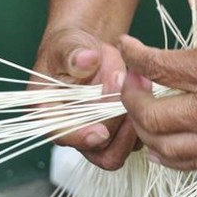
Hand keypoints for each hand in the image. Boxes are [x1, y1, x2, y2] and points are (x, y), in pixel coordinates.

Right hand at [32, 27, 138, 169]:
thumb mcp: (68, 45)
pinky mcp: (120, 129)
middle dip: (116, 128)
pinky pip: (137, 139)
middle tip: (126, 94)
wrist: (91, 50)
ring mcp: (98, 133)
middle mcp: (74, 130)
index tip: (101, 131)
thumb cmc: (72, 48)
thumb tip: (86, 60)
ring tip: (139, 88)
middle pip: (98, 152)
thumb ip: (73, 55)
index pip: (63, 136)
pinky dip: (145, 119)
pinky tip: (146, 90)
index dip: (82, 137)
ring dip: (133, 125)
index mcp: (50, 114)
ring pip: (121, 151)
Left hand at [118, 0, 196, 169]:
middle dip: (130, 100)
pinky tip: (163, 148)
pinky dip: (172, 158)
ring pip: (168, 147)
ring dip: (146, 132)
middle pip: (152, 115)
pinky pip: (196, 163)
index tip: (126, 46)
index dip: (134, 55)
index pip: (158, 65)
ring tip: (141, 115)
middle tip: (130, 83)